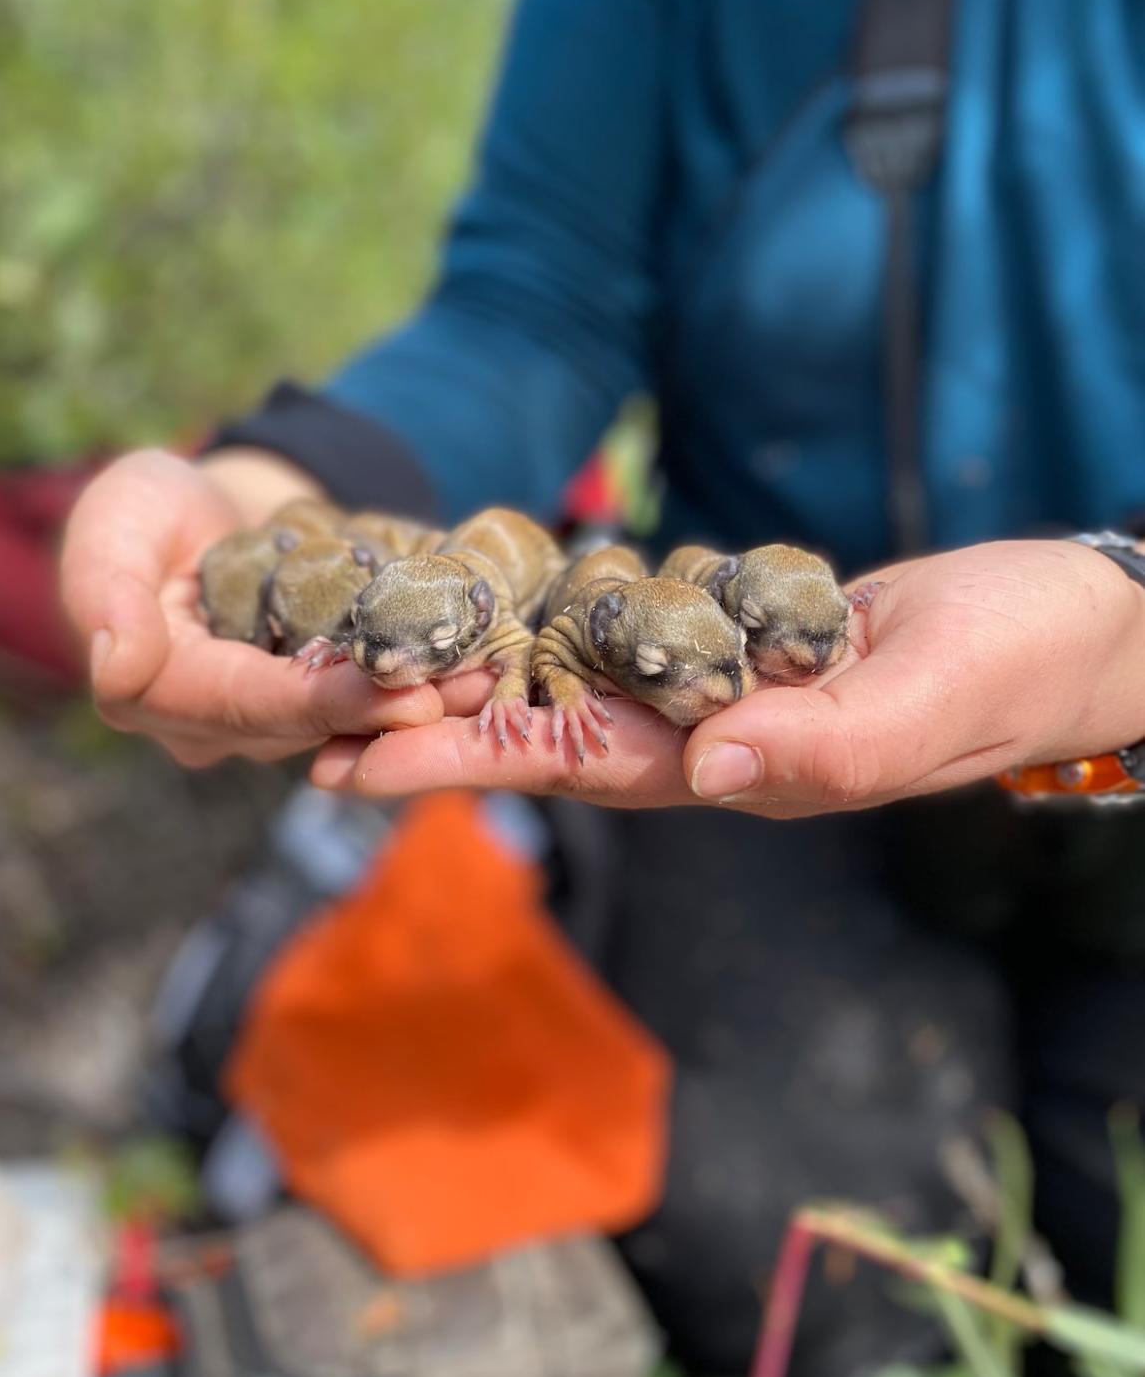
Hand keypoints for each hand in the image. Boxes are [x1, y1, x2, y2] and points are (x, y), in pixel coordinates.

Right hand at [61, 447, 485, 765]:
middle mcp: (210, 726)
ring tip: (488, 677)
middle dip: (390, 712)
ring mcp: (263, 722)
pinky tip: (480, 668)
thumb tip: (115, 669)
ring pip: (346, 722)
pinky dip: (420, 685)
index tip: (400, 696)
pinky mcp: (308, 706)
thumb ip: (106, 590)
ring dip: (420, 703)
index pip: (244, 703)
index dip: (323, 704)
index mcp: (151, 691)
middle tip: (469, 690)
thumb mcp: (117, 520)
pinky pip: (367, 703)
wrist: (202, 509)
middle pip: (307, 725)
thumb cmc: (150, 507)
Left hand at [308, 540, 1144, 816]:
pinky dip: (551, 620)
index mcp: (746, 765)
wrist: (1069, 624)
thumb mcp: (937, 701)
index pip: (577, 768)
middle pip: (544, 732)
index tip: (354, 761)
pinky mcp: (739, 631)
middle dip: (430, 727)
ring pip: (572, 682)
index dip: (464, 762)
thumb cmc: (1020, 664)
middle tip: (308, 719)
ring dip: (472, 674)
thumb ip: (830, 746)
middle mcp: (714, 736)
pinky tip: (490, 608)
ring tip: (371, 662)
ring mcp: (722, 684)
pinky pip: (626, 629)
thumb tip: (713, 768)